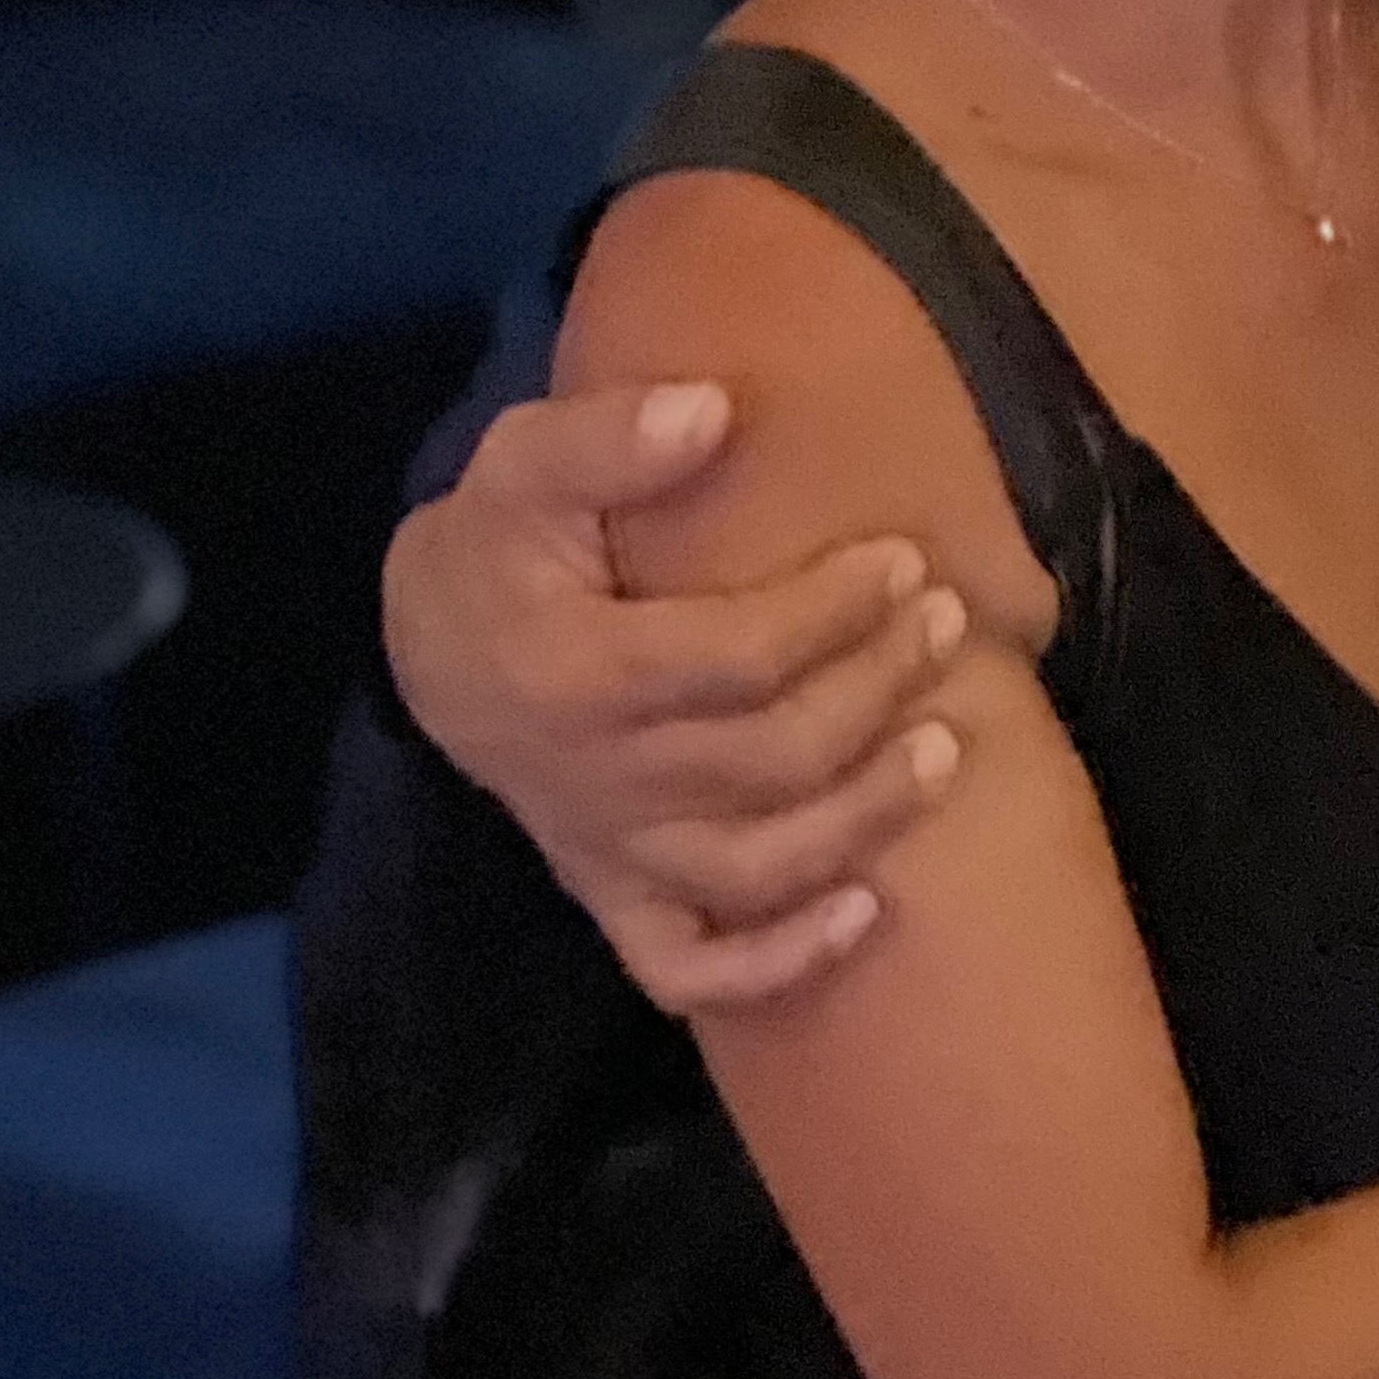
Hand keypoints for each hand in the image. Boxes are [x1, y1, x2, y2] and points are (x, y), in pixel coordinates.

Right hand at [381, 379, 972, 1014]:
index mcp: (569, 672)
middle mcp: (590, 781)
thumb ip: (610, 435)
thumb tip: (715, 409)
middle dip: (874, 692)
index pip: (731, 658)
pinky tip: (865, 913)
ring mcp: (602, 853)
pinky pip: (688, 968)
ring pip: (749, 871)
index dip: (831, 613)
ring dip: (861, 818)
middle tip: (948, 625)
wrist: (430, 645)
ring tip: (947, 750)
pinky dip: (777, 963)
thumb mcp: (525, 460)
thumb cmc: (501, 539)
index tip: (908, 560)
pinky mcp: (610, 898)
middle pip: (764, 762)